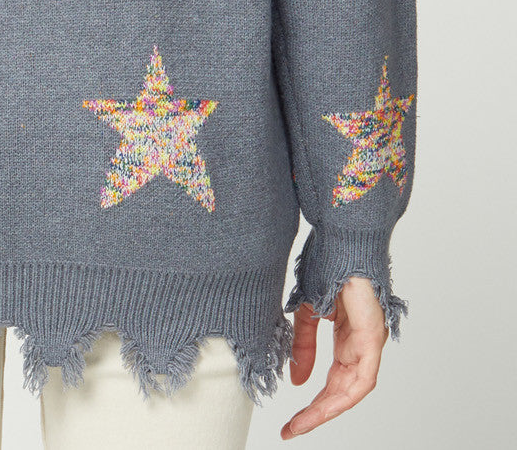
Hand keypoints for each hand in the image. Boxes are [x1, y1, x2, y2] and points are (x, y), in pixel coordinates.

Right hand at [280, 275, 387, 438]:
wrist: (341, 237)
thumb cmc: (328, 263)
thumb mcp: (306, 310)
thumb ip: (303, 345)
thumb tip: (298, 379)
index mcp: (347, 337)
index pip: (332, 380)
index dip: (313, 403)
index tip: (291, 420)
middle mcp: (361, 343)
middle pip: (342, 390)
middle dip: (317, 413)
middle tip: (293, 427)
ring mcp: (370, 341)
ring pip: (352, 390)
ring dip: (327, 409)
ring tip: (303, 422)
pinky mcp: (373, 337)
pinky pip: (363, 378)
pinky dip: (344, 396)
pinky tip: (325, 406)